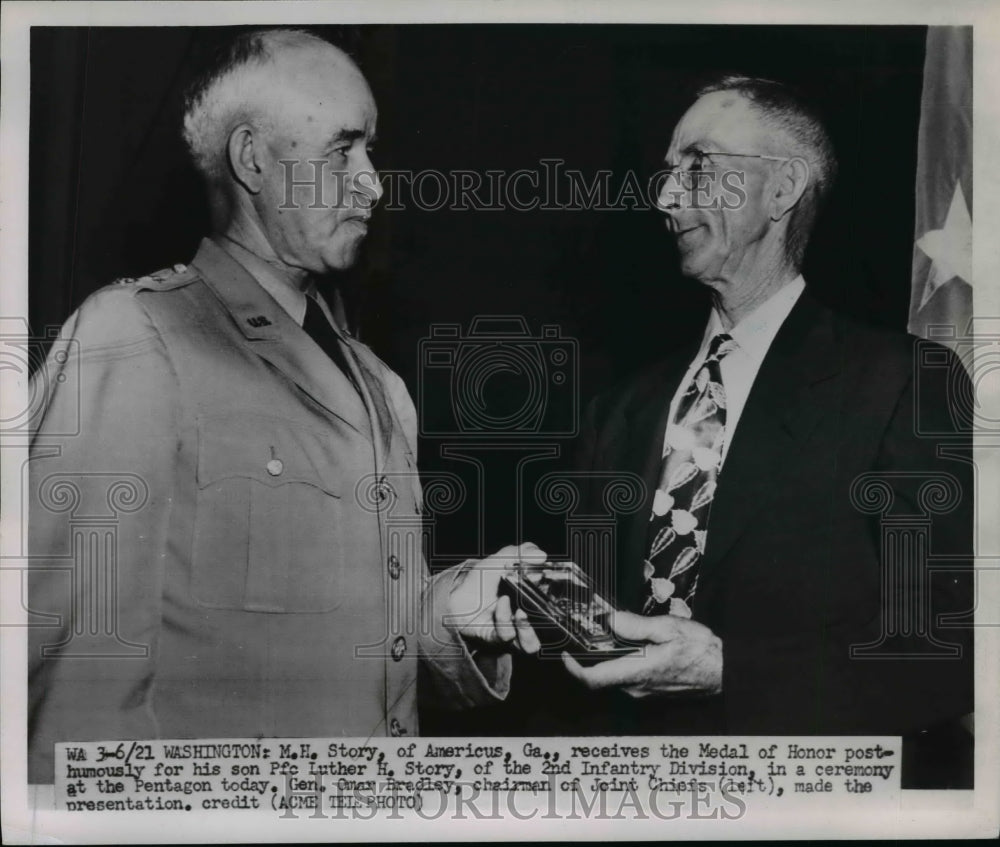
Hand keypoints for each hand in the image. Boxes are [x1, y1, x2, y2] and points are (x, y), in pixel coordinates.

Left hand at [446, 542, 545, 653]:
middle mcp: (525, 621)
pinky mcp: (496, 640)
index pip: (552, 605)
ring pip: (531, 645)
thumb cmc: (480, 582)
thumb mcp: (499, 561)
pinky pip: (506, 636)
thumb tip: (541, 555)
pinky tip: (501, 604)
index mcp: (531, 603)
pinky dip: (505, 619)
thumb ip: (519, 554)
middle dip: (548, 622)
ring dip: (528, 630)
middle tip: (541, 602)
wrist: (455, 597)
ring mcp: (512, 633)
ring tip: (521, 612)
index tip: (550, 580)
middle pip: (547, 632)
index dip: (555, 596)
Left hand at [562, 610, 721, 696]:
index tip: (565, 652)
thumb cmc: (702, 651)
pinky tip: (632, 644)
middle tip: (589, 631)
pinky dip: (622, 661)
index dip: (573, 668)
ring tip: (614, 633)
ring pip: (614, 675)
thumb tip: (609, 620)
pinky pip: (627, 677)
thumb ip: (636, 626)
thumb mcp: (668, 629)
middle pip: (601, 675)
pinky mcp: (651, 691)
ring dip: (609, 656)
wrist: (727, 673)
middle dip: (592, 654)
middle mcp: (636, 688)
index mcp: (637, 673)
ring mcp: (644, 692)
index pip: (593, 679)